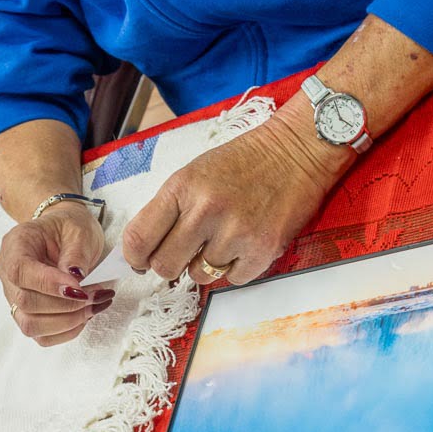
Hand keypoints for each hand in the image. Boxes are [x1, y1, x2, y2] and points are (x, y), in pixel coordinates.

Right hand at [0, 202, 115, 345]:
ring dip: (69, 321)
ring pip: (31, 325)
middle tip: (98, 295)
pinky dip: (67, 331)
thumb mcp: (78, 229)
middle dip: (67, 305)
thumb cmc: (68, 228)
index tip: (80, 288)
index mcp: (15, 245)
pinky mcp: (28, 314)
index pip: (20, 271)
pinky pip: (42, 335)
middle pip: (26, 303)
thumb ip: (76, 253)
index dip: (49, 284)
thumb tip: (75, 279)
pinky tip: (86, 315)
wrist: (64, 234)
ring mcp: (15, 296)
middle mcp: (8, 273)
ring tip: (95, 305)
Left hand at [122, 107, 348, 284]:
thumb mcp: (195, 173)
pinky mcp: (263, 250)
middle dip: (170, 265)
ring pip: (200, 276)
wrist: (297, 151)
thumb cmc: (243, 162)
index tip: (140, 260)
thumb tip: (146, 253)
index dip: (135, 257)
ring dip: (207, 264)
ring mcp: (235, 233)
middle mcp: (206, 211)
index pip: (139, 238)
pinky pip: (233, 279)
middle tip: (183, 254)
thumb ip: (169, 210)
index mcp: (182, 187)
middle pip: (165, 266)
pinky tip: (245, 243)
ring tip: (223, 238)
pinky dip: (236, 267)